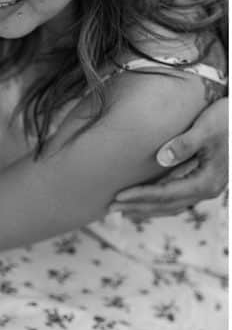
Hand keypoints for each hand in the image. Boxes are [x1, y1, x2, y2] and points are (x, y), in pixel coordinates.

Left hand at [112, 97, 227, 219]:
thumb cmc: (226, 120)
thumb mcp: (206, 128)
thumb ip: (184, 144)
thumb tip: (161, 159)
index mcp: (207, 181)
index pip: (166, 194)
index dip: (140, 196)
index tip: (118, 196)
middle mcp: (208, 189)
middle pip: (166, 205)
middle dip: (138, 207)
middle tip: (109, 207)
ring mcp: (206, 188)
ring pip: (172, 206)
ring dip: (146, 209)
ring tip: (122, 209)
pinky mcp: (203, 181)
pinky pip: (177, 198)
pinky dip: (159, 202)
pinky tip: (143, 201)